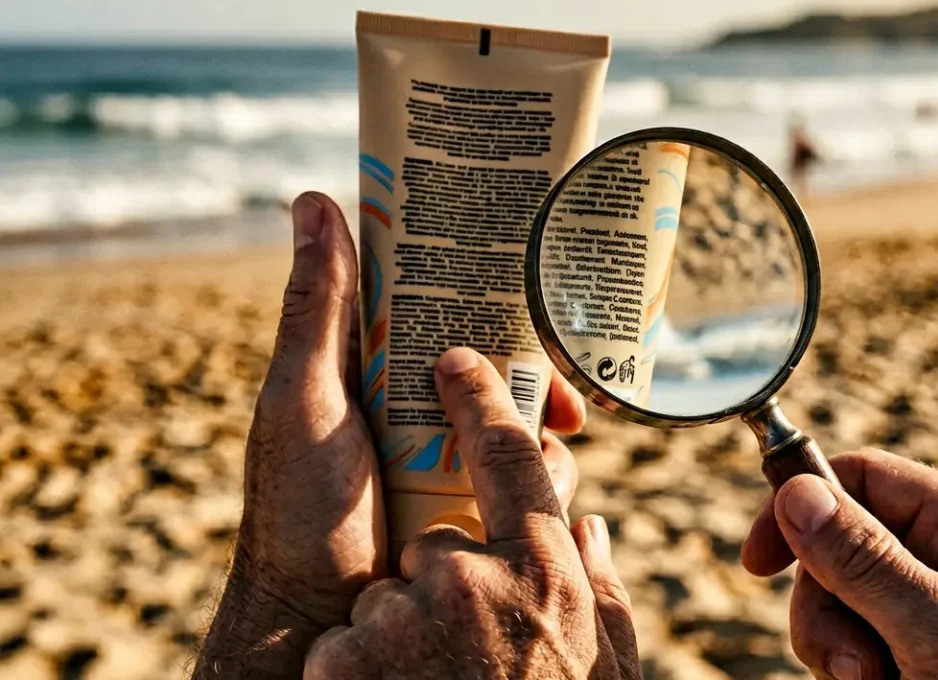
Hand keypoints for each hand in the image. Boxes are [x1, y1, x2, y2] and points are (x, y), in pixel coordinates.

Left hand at [193, 194, 587, 679]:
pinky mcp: (474, 505)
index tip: (526, 278)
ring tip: (545, 455)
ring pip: (520, 422)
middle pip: (496, 363)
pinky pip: (526, 480)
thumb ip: (315, 308)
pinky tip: (543, 496)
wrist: (316, 616)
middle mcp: (418, 405)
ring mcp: (449, 458)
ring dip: (540, 435)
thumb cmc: (296, 507)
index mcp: (376, 366)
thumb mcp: (304, 398)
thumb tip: (312, 199)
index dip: (484, 287)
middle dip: (536, 374)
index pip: (439, 305)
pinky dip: (543, 482)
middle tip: (560, 396)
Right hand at [742, 449, 937, 679]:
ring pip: (839, 605)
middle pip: (839, 549)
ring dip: (840, 652)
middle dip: (830, 610)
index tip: (757, 563)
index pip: (864, 477)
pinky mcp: (922, 654)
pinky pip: (856, 646)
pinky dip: (853, 674)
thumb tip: (798, 491)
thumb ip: (865, 561)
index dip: (802, 508)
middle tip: (857, 667)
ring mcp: (935, 609)